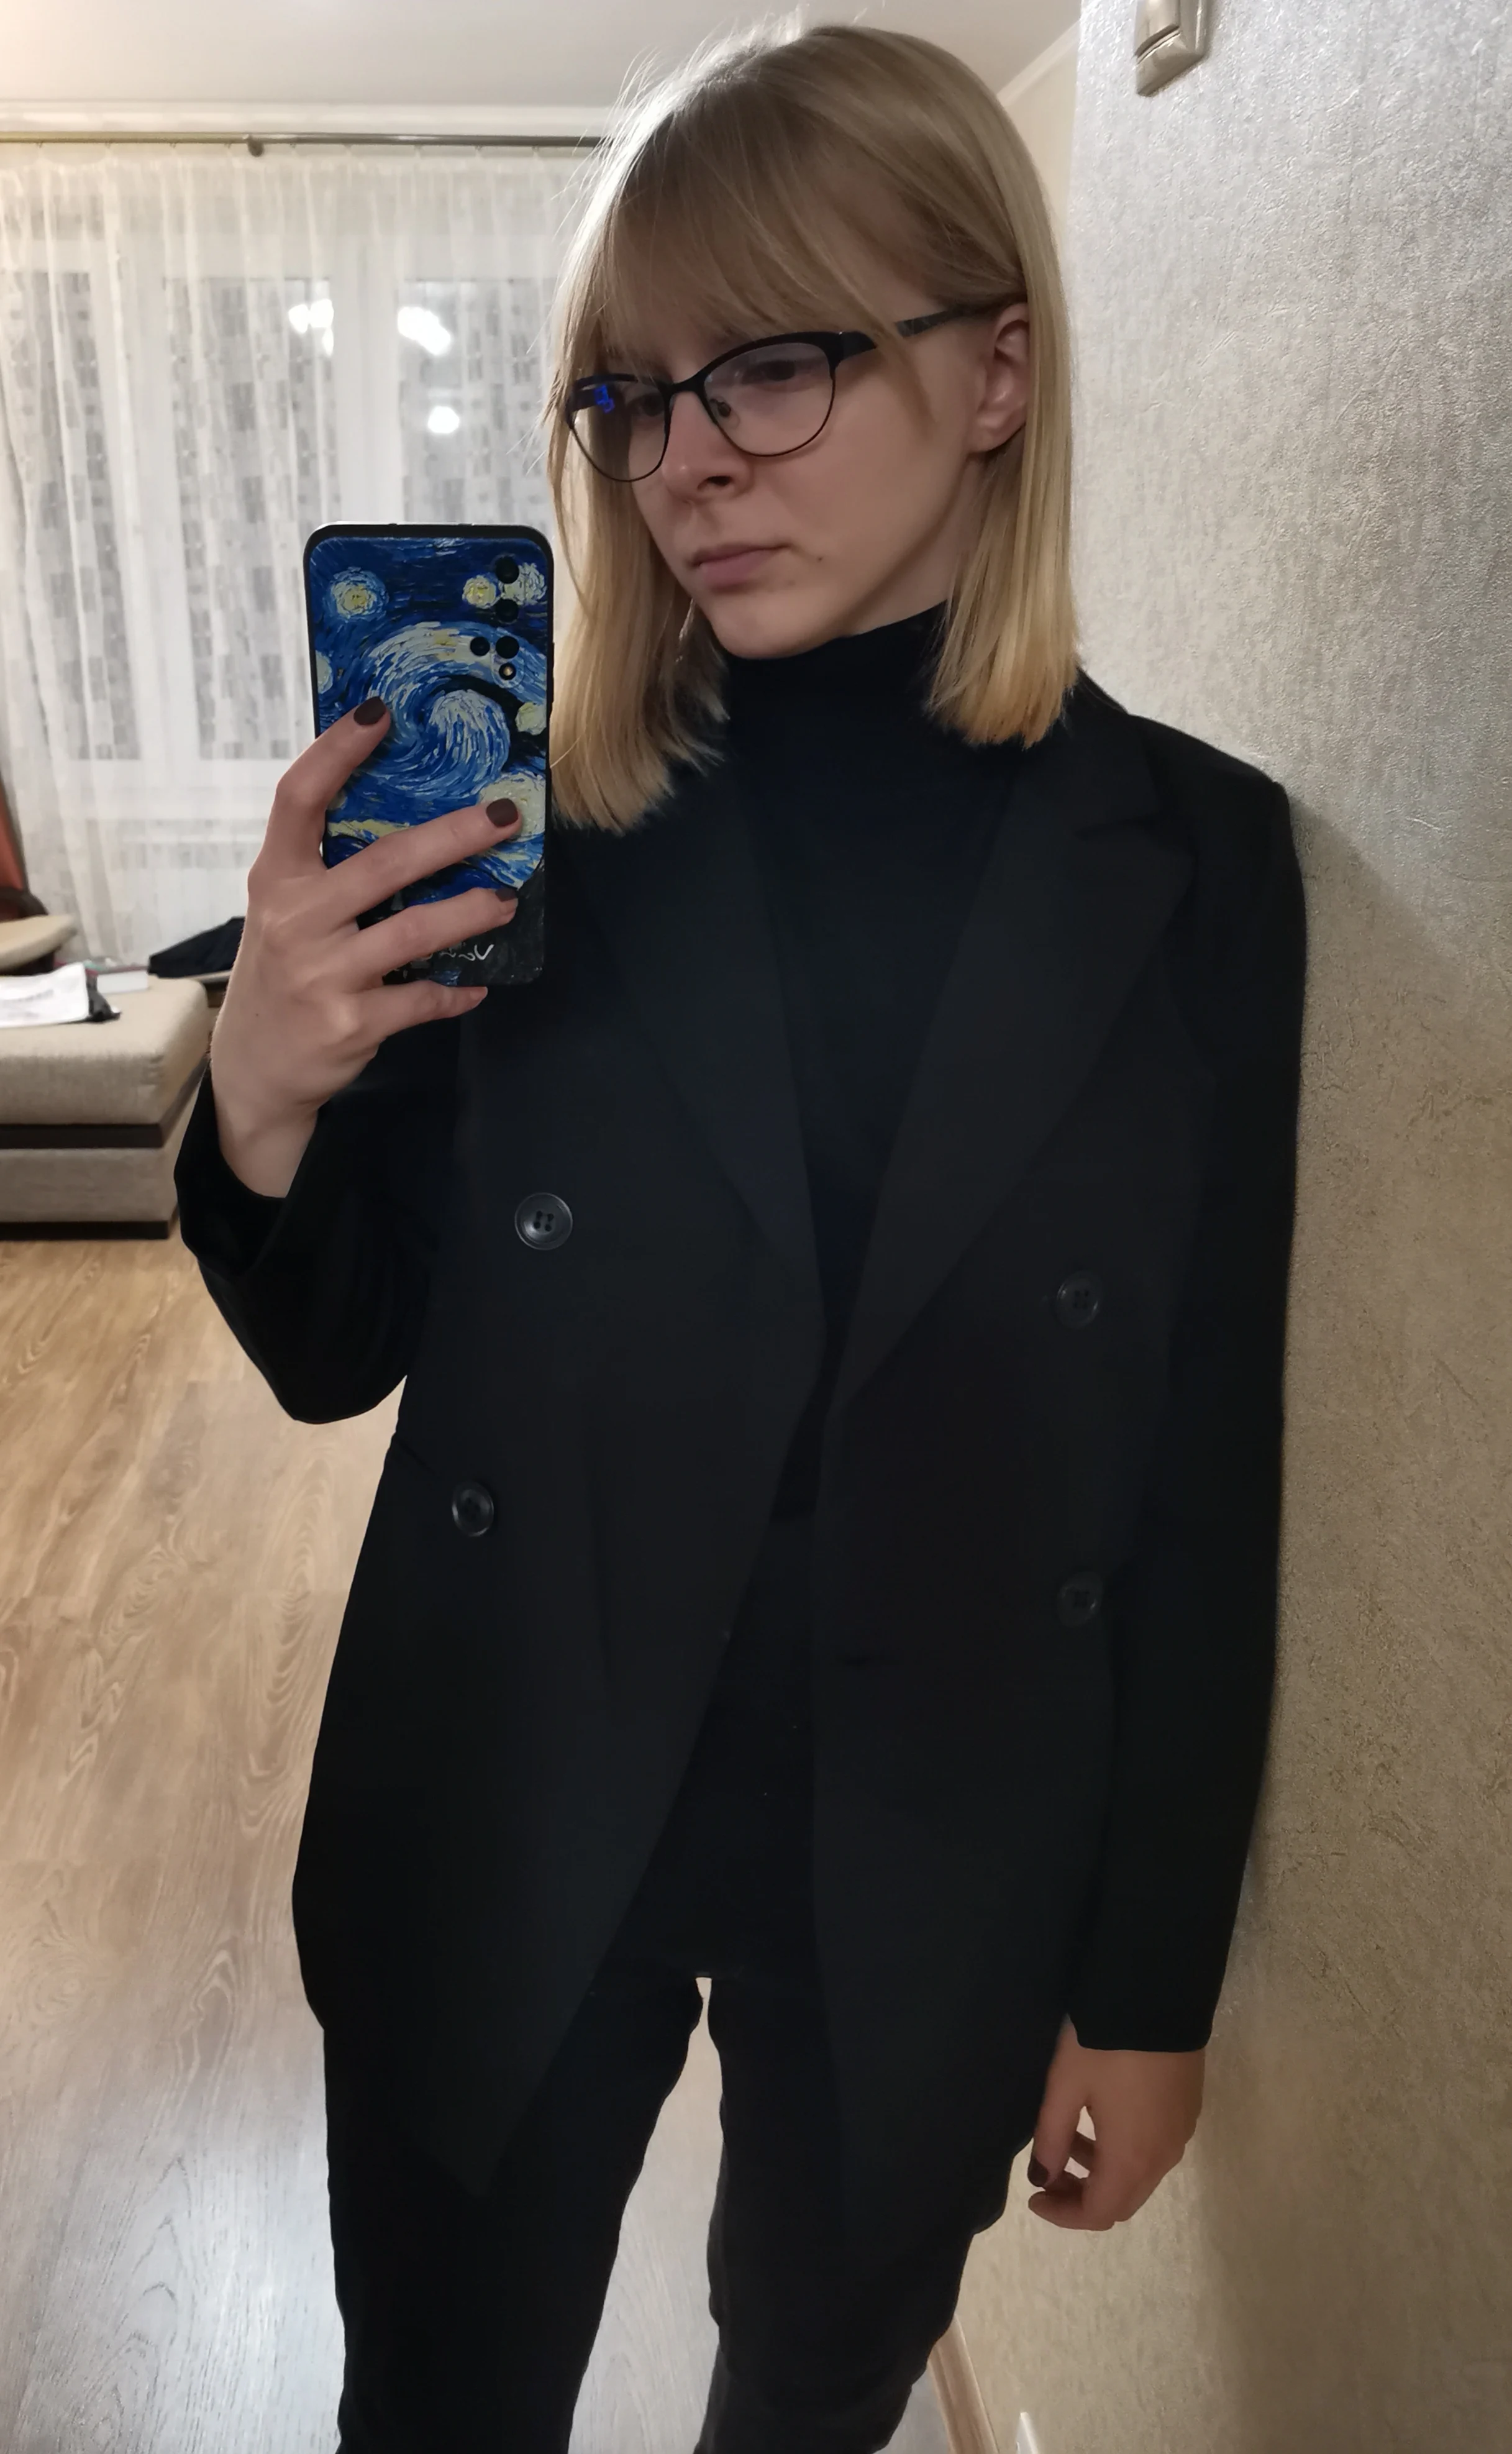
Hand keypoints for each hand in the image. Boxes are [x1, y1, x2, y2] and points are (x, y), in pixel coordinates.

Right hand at [211, 696, 525, 1195]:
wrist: (254, 1071)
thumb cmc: (280, 974)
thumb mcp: (284, 912)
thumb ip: (327, 869)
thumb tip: (408, 814)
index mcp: (277, 880)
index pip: (298, 800)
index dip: (337, 751)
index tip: (380, 711)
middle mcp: (296, 920)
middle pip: (384, 863)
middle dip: (454, 836)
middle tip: (504, 816)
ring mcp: (324, 974)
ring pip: (414, 932)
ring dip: (470, 912)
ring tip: (506, 899)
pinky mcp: (351, 1023)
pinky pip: (422, 1000)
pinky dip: (455, 990)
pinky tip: (479, 983)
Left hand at [1025, 2018, 1203, 2229]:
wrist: (1158, 1994)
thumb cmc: (1105, 2044)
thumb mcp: (1065, 2087)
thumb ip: (1051, 2138)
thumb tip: (1042, 2177)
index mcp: (1131, 2159)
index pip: (1098, 2213)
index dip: (1063, 2215)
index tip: (1034, 2196)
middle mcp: (1163, 2157)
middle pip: (1123, 2200)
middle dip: (1082, 2197)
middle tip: (1050, 2175)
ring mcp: (1181, 2134)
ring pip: (1140, 2175)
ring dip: (1103, 2171)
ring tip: (1070, 2138)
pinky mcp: (1189, 2110)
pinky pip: (1155, 2150)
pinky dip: (1126, 2151)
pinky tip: (1103, 2118)